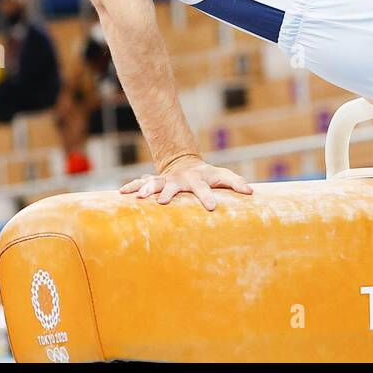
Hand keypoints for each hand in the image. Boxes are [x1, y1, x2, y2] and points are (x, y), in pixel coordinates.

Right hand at [120, 156, 252, 210]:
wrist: (187, 164)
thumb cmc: (209, 175)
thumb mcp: (223, 176)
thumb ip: (236, 182)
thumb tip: (251, 191)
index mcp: (198, 178)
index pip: (204, 187)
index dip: (208, 196)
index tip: (212, 207)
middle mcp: (180, 178)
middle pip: (174, 184)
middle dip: (168, 192)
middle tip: (162, 202)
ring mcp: (166, 179)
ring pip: (154, 183)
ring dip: (146, 189)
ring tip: (139, 197)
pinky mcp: (155, 181)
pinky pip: (140, 182)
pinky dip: (132, 186)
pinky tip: (122, 193)